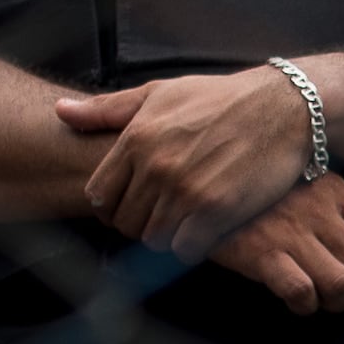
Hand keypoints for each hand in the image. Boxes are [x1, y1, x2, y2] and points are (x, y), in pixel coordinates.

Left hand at [58, 66, 315, 254]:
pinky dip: (191, 246)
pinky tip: (205, 230)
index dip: (113, 206)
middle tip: (164, 214)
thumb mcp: (160, 93)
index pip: (100, 196)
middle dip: (141, 223)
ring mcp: (185, 190)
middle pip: (126, 222)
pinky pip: (184, 250)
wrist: (283, 108)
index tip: (133, 204)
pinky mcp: (216, 210)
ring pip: (153, 239)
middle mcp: (156, 166)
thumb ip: (108, 109)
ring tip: (185, 221)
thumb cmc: (220, 99)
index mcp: (136, 138)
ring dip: (167, 236)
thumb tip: (60, 111)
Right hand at [209, 176, 343, 311]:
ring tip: (321, 299)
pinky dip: (304, 305)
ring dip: (335, 302)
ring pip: (340, 283)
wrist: (204, 186)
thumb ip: (339, 210)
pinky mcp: (261, 252)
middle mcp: (319, 211)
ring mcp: (291, 232)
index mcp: (336, 192)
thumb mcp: (307, 185)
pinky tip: (296, 301)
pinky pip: (300, 291)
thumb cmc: (262, 194)